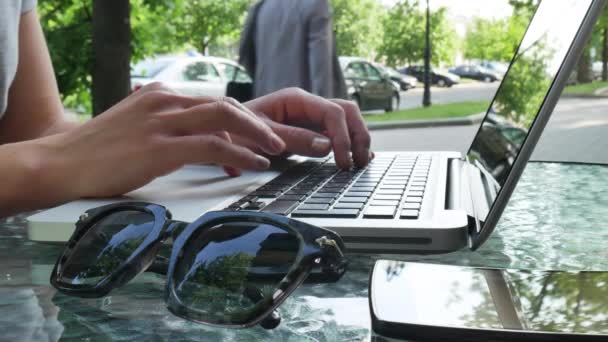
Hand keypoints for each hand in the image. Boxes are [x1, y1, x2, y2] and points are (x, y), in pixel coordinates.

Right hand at [36, 83, 285, 199]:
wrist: (61, 162)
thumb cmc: (98, 151)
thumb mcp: (136, 126)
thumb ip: (166, 126)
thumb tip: (197, 139)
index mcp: (160, 95)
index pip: (213, 101)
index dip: (241, 119)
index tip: (257, 135)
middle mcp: (164, 101)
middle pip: (226, 105)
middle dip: (257, 123)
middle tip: (277, 141)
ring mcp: (162, 122)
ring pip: (225, 120)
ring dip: (256, 136)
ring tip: (273, 152)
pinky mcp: (159, 147)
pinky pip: (213, 146)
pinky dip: (240, 155)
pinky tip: (254, 163)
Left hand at [244, 88, 372, 168]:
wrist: (220, 134)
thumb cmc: (234, 130)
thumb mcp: (259, 136)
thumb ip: (292, 139)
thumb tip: (326, 146)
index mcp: (295, 99)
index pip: (332, 112)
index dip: (343, 136)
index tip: (342, 161)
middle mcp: (306, 105)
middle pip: (346, 111)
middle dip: (357, 135)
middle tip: (359, 162)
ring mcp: (309, 117)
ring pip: (345, 121)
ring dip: (357, 139)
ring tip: (361, 163)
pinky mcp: (309, 131)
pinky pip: (336, 133)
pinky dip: (349, 144)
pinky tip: (355, 158)